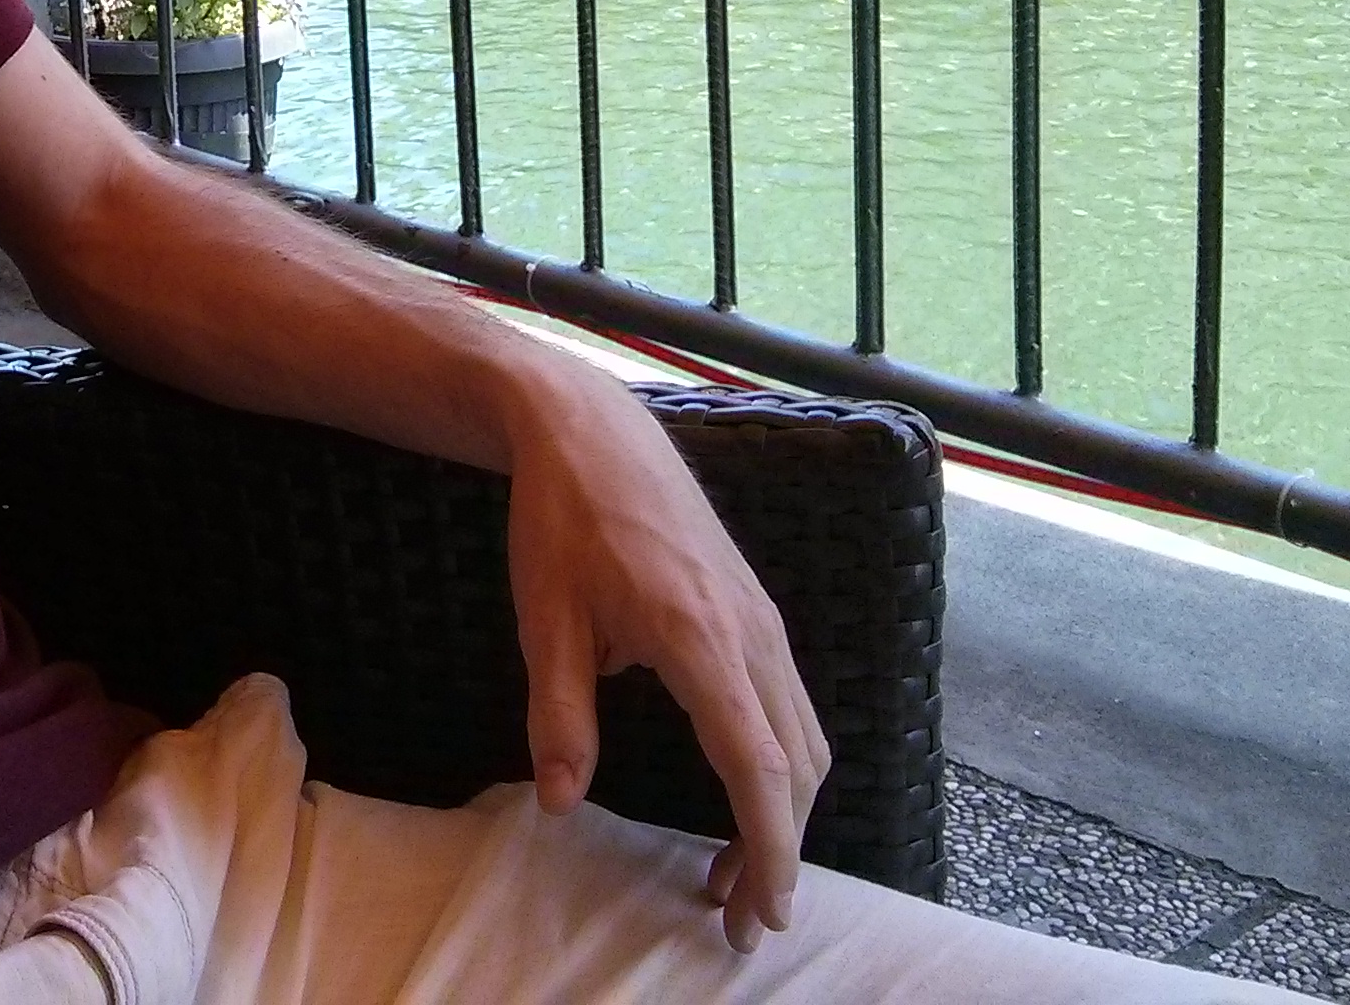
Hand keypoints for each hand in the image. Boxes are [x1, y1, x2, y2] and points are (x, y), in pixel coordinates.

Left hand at [496, 357, 830, 954]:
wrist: (592, 429)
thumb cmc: (563, 518)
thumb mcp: (545, 618)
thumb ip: (559, 714)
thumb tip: (560, 803)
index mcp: (700, 636)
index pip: (757, 763)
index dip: (768, 844)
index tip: (766, 907)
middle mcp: (750, 631)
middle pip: (795, 765)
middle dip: (778, 850)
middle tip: (739, 918)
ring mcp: (762, 620)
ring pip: (804, 739)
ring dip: (783, 813)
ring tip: (732, 873)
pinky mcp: (756, 613)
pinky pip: (790, 706)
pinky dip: (779, 766)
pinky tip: (741, 796)